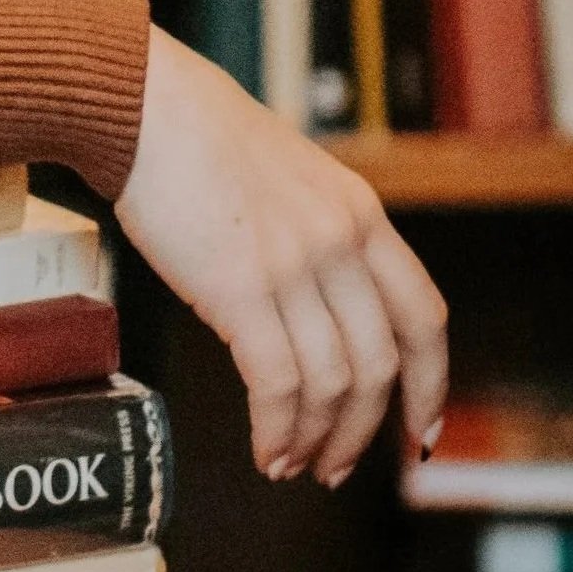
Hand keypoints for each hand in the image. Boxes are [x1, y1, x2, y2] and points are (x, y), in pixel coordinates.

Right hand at [115, 28, 448, 485]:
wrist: (143, 105)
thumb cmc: (197, 135)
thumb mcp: (291, 175)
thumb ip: (318, 234)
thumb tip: (315, 309)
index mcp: (361, 213)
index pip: (423, 317)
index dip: (429, 385)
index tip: (419, 432)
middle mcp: (341, 242)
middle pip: (380, 366)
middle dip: (362, 432)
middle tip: (334, 467)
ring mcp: (295, 265)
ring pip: (333, 384)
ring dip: (315, 439)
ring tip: (289, 464)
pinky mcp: (241, 288)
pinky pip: (277, 383)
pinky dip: (277, 430)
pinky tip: (266, 449)